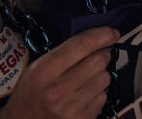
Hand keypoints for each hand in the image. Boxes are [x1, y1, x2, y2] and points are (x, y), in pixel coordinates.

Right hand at [0, 27, 118, 118]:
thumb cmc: (29, 94)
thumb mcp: (36, 68)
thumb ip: (63, 52)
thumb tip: (96, 38)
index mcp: (44, 72)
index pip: (81, 45)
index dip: (102, 35)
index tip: (112, 32)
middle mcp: (58, 90)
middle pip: (99, 61)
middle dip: (102, 54)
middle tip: (96, 56)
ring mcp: (71, 108)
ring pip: (105, 78)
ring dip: (100, 74)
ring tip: (85, 79)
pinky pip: (103, 97)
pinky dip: (97, 93)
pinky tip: (83, 95)